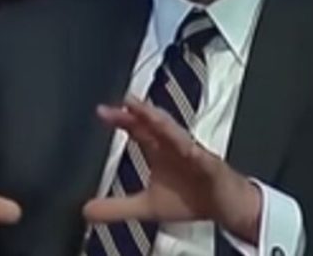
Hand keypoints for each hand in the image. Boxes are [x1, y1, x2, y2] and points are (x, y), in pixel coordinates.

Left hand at [82, 98, 261, 243]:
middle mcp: (175, 146)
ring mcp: (195, 154)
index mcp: (159, 150)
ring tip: (153, 115)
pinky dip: (197, 154)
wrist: (225, 206)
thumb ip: (117, 207)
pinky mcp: (213, 167)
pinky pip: (204, 158)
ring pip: (180, 135)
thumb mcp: (147, 206)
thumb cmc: (190, 197)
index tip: (102, 112)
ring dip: (167, 125)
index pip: (138, 129)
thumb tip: (86, 210)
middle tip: (127, 101)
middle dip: (143, 113)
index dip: (122, 119)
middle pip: (157, 125)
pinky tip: (189, 149)